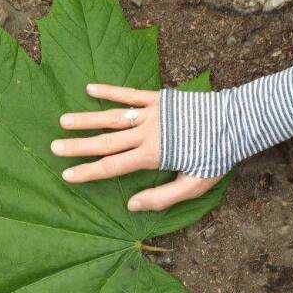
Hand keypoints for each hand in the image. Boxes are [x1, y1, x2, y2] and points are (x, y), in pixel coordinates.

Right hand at [51, 83, 222, 211]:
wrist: (238, 121)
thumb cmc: (217, 156)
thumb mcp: (194, 186)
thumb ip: (161, 197)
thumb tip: (130, 205)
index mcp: (152, 156)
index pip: (112, 166)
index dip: (88, 172)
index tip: (67, 175)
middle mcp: (146, 133)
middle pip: (105, 141)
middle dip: (78, 146)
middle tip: (54, 147)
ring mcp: (151, 114)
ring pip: (112, 117)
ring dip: (87, 119)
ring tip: (64, 120)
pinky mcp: (158, 98)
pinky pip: (129, 93)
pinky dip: (110, 90)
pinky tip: (90, 87)